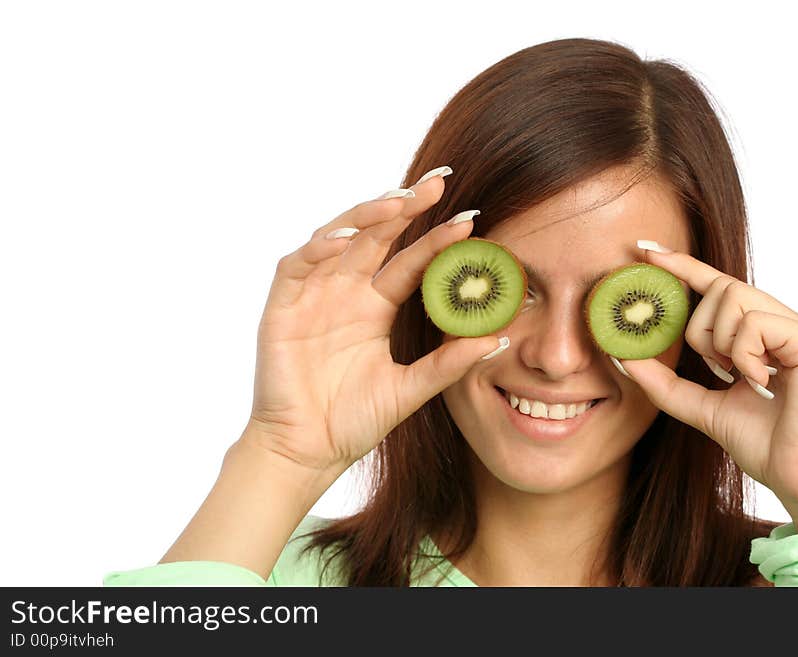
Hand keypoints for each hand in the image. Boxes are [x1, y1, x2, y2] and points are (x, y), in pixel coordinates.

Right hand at [245, 171, 504, 473]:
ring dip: (367, 217)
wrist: (307, 452)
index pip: (410, 262)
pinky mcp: (282, 307)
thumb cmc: (354, 421)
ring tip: (399, 203)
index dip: (437, 240)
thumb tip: (497, 340)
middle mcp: (347, 293)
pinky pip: (297, 266)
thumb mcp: (409, 390)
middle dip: (406, 207)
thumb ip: (447, 364)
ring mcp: (314, 296)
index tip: (471, 220)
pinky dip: (318, 248)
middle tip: (439, 184)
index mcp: (376, 307)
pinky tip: (346, 239)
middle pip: (377, 236)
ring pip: (339, 239)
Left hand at [615, 242, 797, 531]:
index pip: (714, 284)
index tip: (644, 249)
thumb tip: (621, 355)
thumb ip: (662, 381)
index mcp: (758, 331)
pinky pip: (754, 323)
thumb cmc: (760, 441)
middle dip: (698, 326)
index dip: (680, 264)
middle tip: (713, 367)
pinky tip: (756, 381)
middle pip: (719, 286)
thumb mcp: (698, 406)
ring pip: (733, 297)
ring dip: (718, 342)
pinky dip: (742, 354)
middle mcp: (780, 321)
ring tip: (738, 376)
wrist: (797, 475)